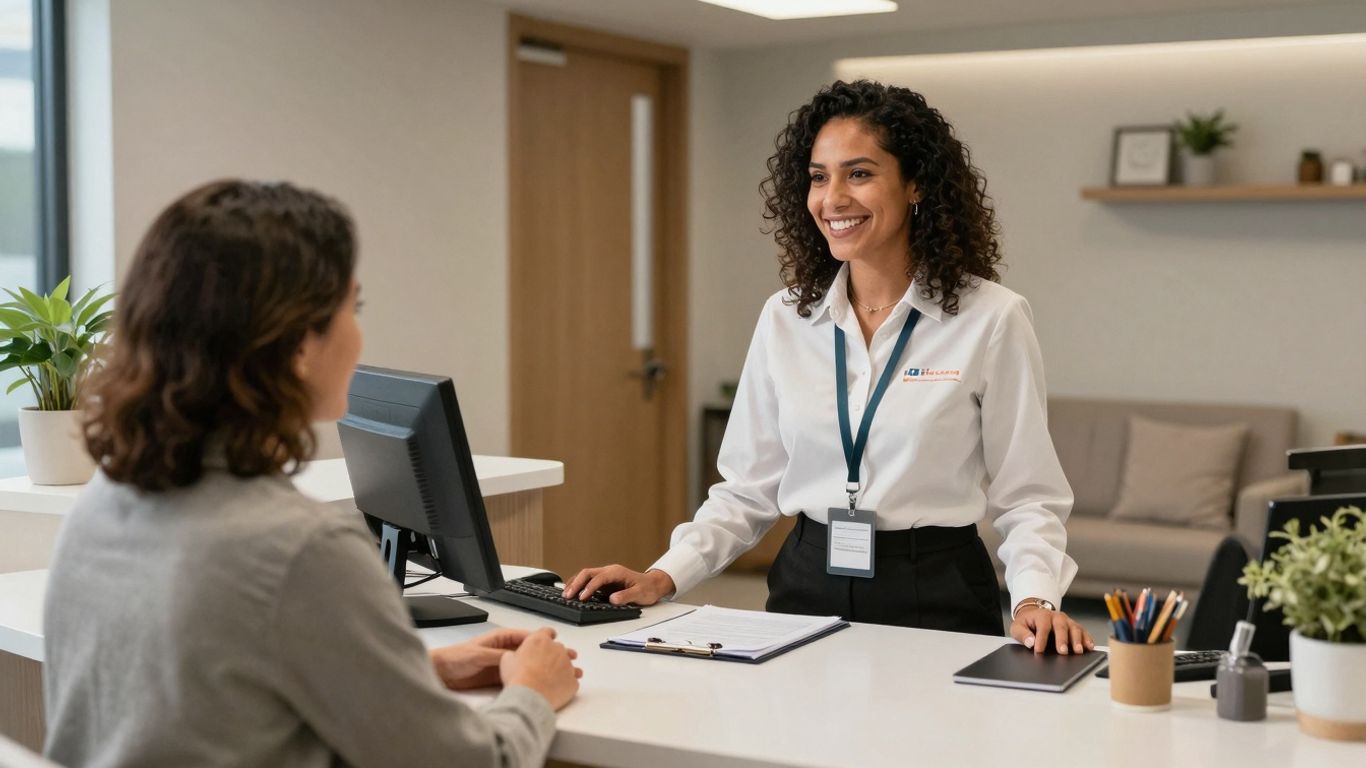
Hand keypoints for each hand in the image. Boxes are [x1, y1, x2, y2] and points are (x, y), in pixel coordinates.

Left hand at [430, 628, 552, 689]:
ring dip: (545, 669)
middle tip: (568, 658)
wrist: (441, 673)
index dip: (544, 640)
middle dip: (551, 654)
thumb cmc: (455, 657)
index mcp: (501, 638)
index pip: (528, 637)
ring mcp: (504, 665)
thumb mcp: (479, 654)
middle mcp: (505, 650)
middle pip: (533, 652)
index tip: (558, 644)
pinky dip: (531, 680)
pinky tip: (543, 684)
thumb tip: (516, 658)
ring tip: (562, 673)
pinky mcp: (500, 678)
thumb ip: (498, 656)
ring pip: (529, 666)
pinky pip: (519, 678)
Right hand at [499, 627, 582, 710]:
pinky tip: (557, 690)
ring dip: (562, 669)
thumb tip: (513, 656)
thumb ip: (513, 653)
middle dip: (554, 655)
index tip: (548, 638)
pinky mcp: (572, 680)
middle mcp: (557, 649)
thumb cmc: (518, 678)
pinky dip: (566, 684)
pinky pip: (571, 680)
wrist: (529, 696)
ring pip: (568, 664)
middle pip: (559, 648)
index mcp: (540, 640)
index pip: (547, 632)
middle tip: (545, 666)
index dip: (547, 635)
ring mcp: (567, 664)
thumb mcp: (507, 660)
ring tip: (552, 680)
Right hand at [562, 564, 674, 605]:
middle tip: (567, 595)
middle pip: (587, 573)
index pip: (598, 578)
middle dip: (576, 583)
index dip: (589, 588)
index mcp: (616, 572)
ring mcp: (605, 576)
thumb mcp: (640, 594)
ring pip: (585, 575)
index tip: (582, 598)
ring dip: (575, 583)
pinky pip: (588, 581)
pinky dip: (579, 585)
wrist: (653, 585)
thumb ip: (627, 596)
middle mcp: (609, 571)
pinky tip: (572, 592)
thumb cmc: (647, 588)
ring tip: (565, 594)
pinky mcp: (604, 582)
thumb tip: (612, 599)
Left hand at [1010, 605, 1094, 655]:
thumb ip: (1022, 634)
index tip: (1039, 651)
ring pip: (1075, 628)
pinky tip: (1089, 647)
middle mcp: (1057, 617)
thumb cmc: (1027, 623)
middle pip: (1061, 626)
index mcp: (1042, 616)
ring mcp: (1067, 621)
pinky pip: (1083, 632)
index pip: (1042, 627)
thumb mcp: (1018, 627)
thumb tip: (1030, 642)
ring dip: (1077, 640)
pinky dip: (1087, 639)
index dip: (1041, 639)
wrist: (1035, 615)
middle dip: (1062, 639)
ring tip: (1078, 651)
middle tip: (1062, 652)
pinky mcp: (1075, 627)